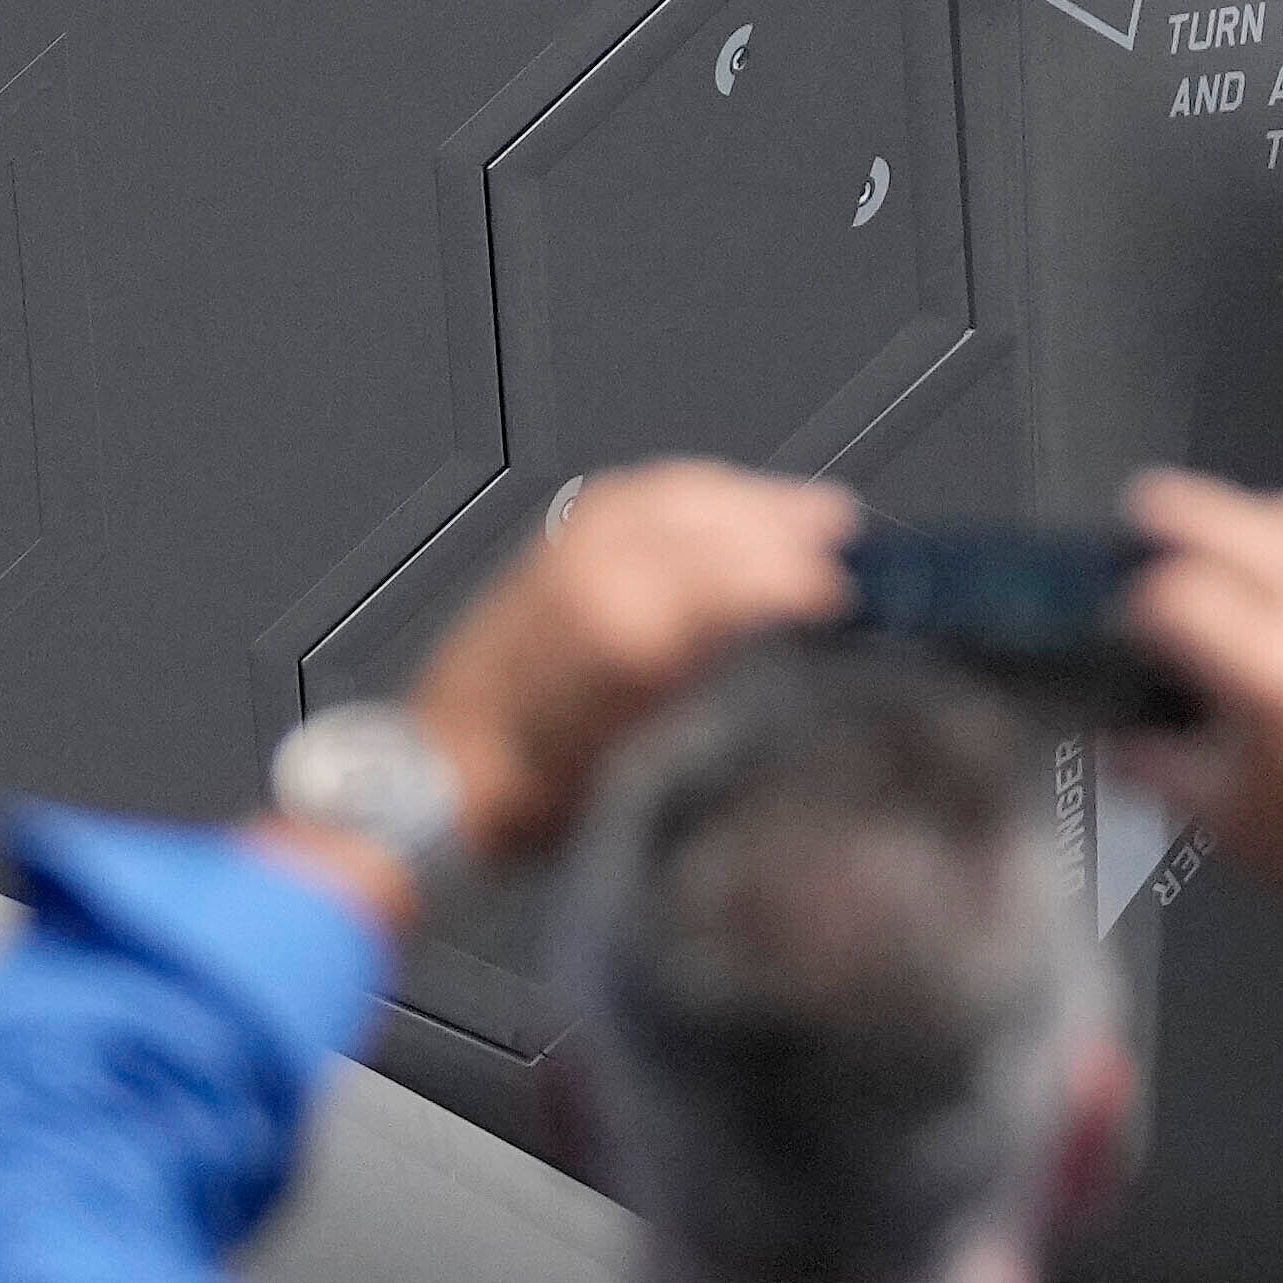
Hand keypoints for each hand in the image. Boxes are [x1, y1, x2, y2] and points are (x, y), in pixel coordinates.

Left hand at [394, 464, 863, 869]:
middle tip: (842, 535)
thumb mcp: (647, 769)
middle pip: (715, 521)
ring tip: (799, 509)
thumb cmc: (532, 794)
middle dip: (785, 521)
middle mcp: (597, 578)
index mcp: (628, 639)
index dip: (800, 577)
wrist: (438, 776)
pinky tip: (719, 500)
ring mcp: (568, 555)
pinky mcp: (546, 549)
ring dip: (745, 497)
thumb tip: (778, 650)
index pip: (739, 579)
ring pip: (677, 495)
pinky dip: (690, 489)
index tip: (844, 587)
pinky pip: (633, 493)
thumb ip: (713, 697)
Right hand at [1117, 472, 1282, 943]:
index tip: (1122, 625)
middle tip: (1134, 536)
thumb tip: (1118, 736)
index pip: (1176, 597)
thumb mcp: (1223, 821)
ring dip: (1241, 517)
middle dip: (1165, 520)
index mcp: (1281, 682)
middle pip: (1231, 523)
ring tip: (1208, 539)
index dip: (1129, 605)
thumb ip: (1152, 766)